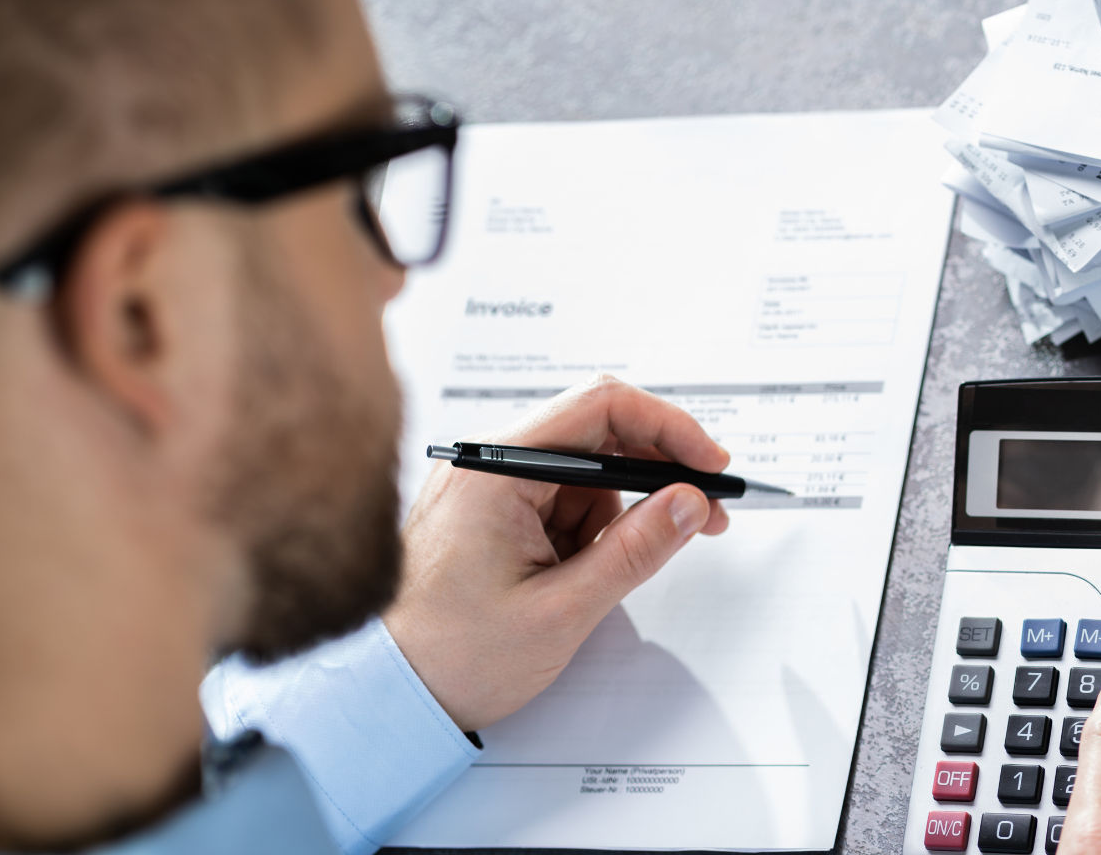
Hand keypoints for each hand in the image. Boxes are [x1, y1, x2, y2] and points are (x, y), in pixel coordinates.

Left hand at [383, 375, 730, 730]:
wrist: (389, 693)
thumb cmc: (452, 656)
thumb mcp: (562, 610)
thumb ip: (635, 550)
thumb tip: (689, 503)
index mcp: (496, 469)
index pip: (601, 408)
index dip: (670, 429)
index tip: (712, 465)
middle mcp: (488, 462)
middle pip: (597, 434)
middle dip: (655, 477)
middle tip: (702, 517)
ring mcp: (487, 483)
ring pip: (586, 474)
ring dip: (613, 518)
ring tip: (591, 580)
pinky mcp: (491, 509)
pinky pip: (561, 500)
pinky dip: (585, 533)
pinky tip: (572, 577)